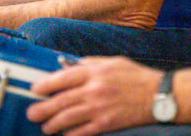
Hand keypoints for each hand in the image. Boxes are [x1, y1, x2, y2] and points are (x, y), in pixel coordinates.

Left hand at [27, 57, 160, 135]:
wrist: (157, 94)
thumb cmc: (135, 76)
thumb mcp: (112, 62)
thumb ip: (89, 64)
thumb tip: (68, 67)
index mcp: (94, 71)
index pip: (61, 78)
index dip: (44, 85)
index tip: (35, 89)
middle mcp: (94, 89)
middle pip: (60, 101)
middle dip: (41, 109)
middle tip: (32, 113)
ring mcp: (99, 108)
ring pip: (66, 119)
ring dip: (52, 124)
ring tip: (46, 127)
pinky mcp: (106, 123)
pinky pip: (82, 132)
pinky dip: (70, 135)